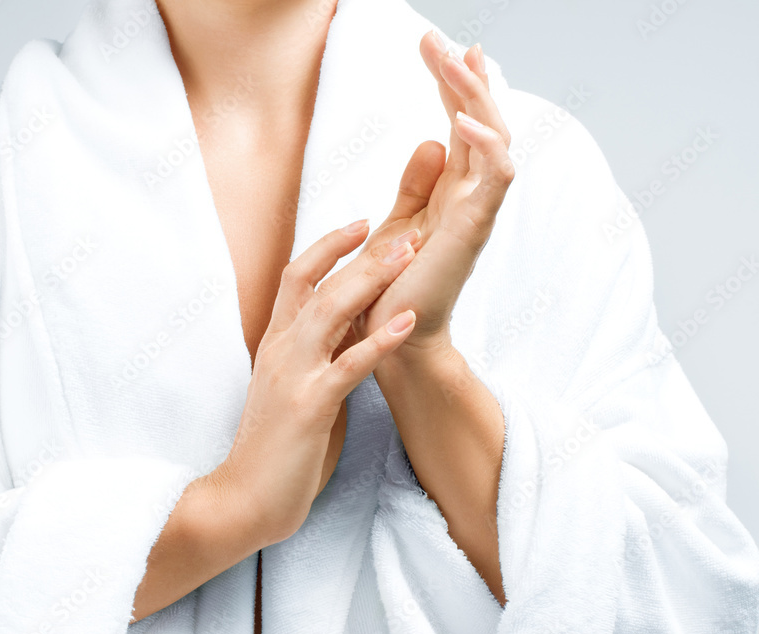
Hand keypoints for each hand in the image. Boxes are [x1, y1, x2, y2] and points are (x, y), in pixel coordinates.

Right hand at [211, 220, 418, 544]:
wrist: (242, 499)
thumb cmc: (272, 451)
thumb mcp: (291, 392)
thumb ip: (315, 362)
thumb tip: (348, 343)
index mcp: (276, 345)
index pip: (297, 278)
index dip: (328, 246)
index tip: (362, 225)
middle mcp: (281, 351)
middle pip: (318, 283)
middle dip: (362, 254)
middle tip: (403, 233)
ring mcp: (293, 376)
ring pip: (330, 311)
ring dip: (371, 279)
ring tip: (407, 256)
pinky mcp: (309, 406)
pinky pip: (348, 365)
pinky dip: (379, 340)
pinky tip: (407, 322)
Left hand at [352, 31, 514, 355]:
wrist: (393, 338)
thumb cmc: (394, 288)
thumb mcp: (399, 224)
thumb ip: (417, 185)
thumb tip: (430, 141)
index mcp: (451, 192)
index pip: (456, 123)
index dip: (448, 83)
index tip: (432, 45)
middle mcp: (470, 196)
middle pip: (478, 120)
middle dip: (462, 76)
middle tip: (440, 39)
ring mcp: (476, 210)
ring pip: (494, 138)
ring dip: (476, 97)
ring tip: (456, 59)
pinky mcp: (474, 230)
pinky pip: (495, 178)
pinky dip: (484, 145)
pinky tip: (459, 119)